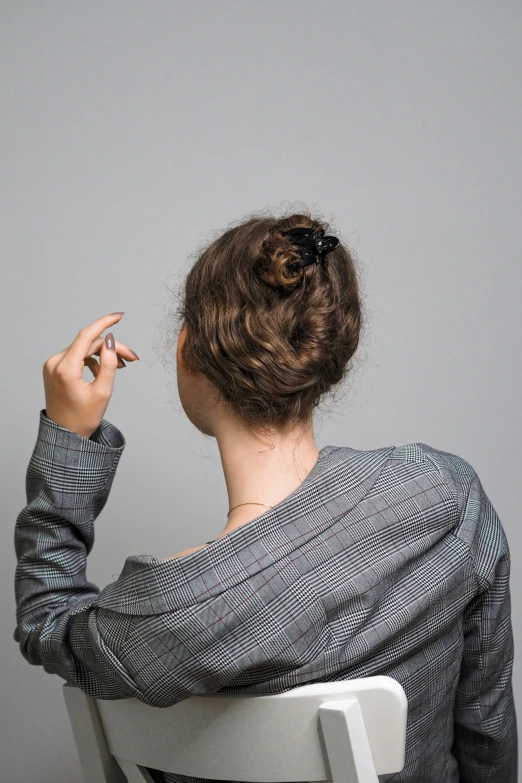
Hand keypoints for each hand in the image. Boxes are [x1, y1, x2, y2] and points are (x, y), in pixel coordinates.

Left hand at [42, 313, 138, 438]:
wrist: (65, 435)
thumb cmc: (83, 418)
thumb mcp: (103, 392)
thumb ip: (109, 364)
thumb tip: (110, 341)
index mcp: (65, 369)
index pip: (86, 336)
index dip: (104, 323)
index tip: (119, 316)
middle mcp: (55, 363)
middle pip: (88, 344)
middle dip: (112, 348)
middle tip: (132, 358)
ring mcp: (52, 365)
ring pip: (84, 349)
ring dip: (103, 354)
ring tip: (121, 366)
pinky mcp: (54, 369)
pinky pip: (77, 356)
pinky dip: (92, 360)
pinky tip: (103, 372)